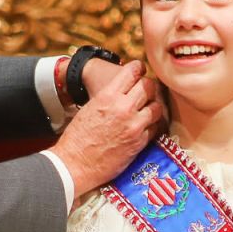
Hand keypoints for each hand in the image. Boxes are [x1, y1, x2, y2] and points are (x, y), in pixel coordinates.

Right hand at [49, 61, 164, 194]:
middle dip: (149, 87)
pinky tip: (146, 126)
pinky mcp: (140, 142)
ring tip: (148, 109)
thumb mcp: (90, 108)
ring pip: (157, 107)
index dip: (139, 68)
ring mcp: (134, 125)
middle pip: (149, 87)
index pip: (132, 72)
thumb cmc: (78, 137)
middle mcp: (123, 108)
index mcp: (108, 96)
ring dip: (153, 106)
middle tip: (147, 90)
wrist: (76, 163)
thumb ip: (109, 97)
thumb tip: (122, 90)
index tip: (141, 69)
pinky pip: (155, 127)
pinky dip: (152, 125)